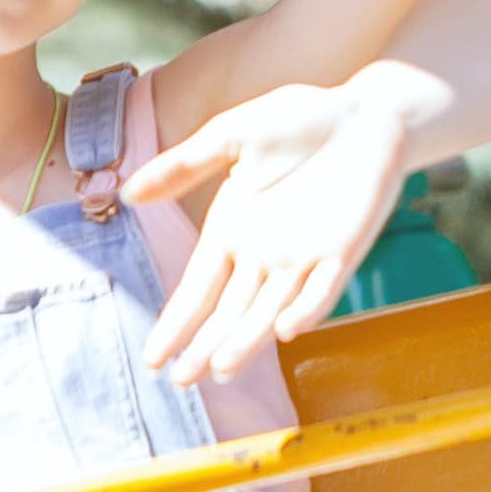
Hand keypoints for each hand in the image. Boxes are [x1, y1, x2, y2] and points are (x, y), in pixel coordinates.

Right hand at [126, 75, 419, 384]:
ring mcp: (304, 258)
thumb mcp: (232, 136)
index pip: (197, 290)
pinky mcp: (343, 251)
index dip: (176, 323)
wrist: (363, 111)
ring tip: (221, 368)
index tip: (153, 359)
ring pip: (269, 310)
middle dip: (204, 345)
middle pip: (228, 312)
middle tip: (182, 380)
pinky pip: (324, 287)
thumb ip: (184, 165)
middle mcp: (263, 256)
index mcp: (231, 233)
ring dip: (248, 339)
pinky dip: (307, 308)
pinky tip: (287, 329)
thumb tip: (127, 192)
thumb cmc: (299, 121)